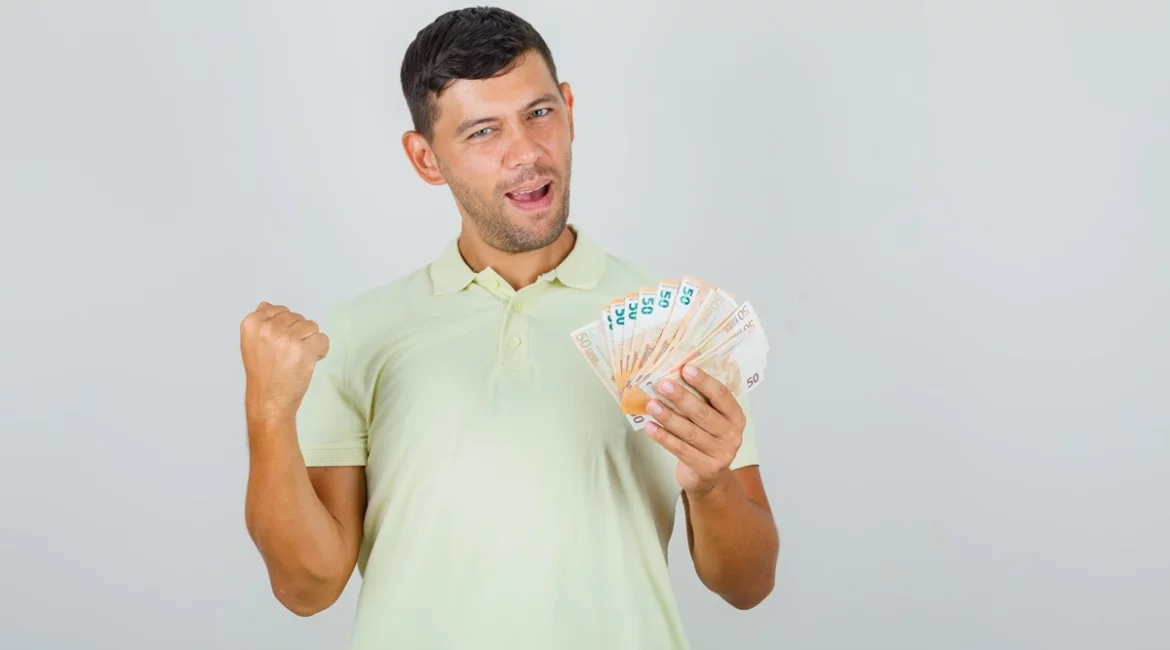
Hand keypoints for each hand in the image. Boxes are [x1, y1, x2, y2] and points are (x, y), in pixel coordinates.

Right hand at [239, 302, 329, 421]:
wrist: (268, 400)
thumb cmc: (262, 373)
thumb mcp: (251, 343)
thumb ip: (261, 322)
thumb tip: (267, 305)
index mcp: (252, 323)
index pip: (279, 310)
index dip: (285, 326)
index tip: (279, 343)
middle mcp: (268, 327)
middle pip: (297, 317)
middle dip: (298, 333)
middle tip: (288, 353)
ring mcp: (286, 338)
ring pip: (311, 326)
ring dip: (310, 341)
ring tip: (298, 357)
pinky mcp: (303, 349)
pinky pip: (322, 338)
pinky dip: (320, 350)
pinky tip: (310, 360)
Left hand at [644, 364, 746, 496]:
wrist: (709, 476)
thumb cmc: (706, 438)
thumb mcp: (712, 418)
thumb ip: (701, 400)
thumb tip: (675, 375)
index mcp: (736, 416)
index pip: (722, 395)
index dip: (704, 381)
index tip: (686, 369)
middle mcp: (733, 435)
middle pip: (704, 414)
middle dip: (682, 398)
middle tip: (662, 384)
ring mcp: (721, 454)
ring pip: (690, 432)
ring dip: (669, 417)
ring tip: (651, 404)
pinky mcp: (706, 468)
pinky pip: (681, 450)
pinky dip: (664, 437)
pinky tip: (650, 427)